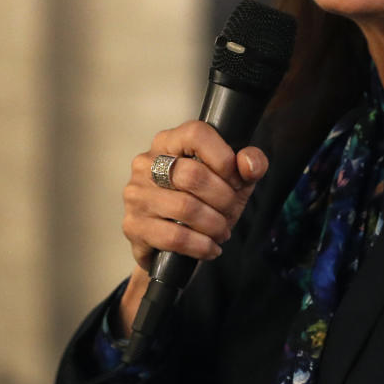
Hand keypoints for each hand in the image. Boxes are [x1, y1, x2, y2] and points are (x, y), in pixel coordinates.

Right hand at [115, 121, 267, 334]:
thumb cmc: (204, 201)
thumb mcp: (234, 179)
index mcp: (170, 141)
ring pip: (185, 207)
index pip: (197, 135)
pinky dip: (201, 245)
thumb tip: (249, 166)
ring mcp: (136, 195)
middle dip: (223, 198)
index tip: (236, 180)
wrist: (174, 243)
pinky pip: (174, 237)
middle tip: (230, 211)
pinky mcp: (133, 225)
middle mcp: (146, 163)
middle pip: (193, 175)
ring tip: (222, 231)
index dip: (224, 159)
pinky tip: (210, 247)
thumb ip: (250, 164)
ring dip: (214, 224)